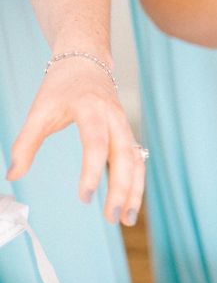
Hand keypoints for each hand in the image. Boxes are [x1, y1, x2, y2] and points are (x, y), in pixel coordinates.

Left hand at [5, 57, 144, 225]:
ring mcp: (125, 128)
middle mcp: (115, 120)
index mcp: (93, 110)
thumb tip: (12, 175)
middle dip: (122, 190)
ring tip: (128, 219)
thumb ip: (26, 143)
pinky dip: (137, 183)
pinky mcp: (128, 135)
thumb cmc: (62, 87)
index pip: (97, 145)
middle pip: (126, 158)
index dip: (92, 172)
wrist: (87, 63)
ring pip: (137, 162)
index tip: (84, 198)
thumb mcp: (39, 110)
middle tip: (113, 218)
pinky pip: (138, 162)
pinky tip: (131, 203)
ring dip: (136, 192)